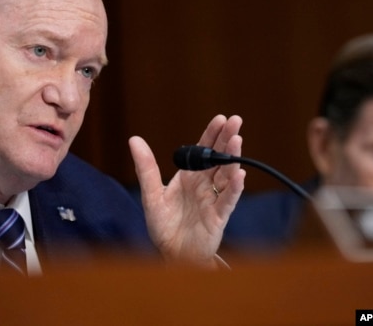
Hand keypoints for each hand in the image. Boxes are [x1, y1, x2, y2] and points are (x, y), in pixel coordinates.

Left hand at [129, 115, 244, 266]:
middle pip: (218, 158)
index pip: (202, 150)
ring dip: (232, 159)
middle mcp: (204, 185)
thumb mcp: (151, 194)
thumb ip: (146, 168)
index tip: (220, 119)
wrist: (171, 254)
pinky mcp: (218, 217)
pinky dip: (233, 188)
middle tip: (236, 121)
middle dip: (227, 139)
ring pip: (225, 175)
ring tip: (237, 141)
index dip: (211, 134)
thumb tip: (134, 139)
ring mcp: (212, 199)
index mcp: (188, 177)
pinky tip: (238, 175)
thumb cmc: (163, 225)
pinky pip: (227, 200)